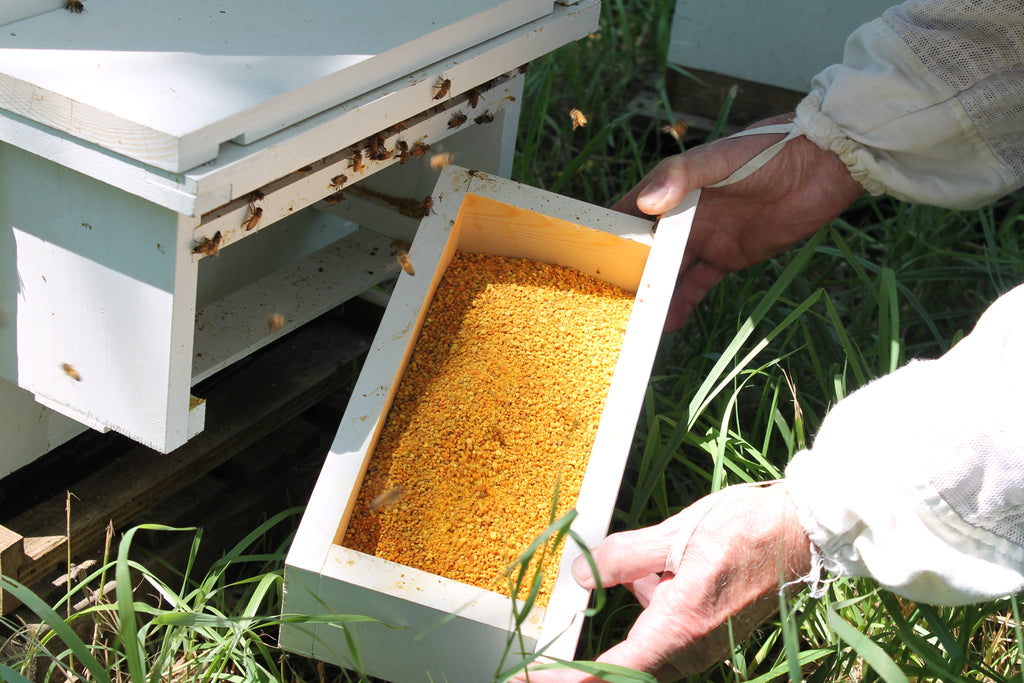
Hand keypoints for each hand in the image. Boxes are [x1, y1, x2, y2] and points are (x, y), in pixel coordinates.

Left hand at [518, 483, 811, 681]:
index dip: (568, 681)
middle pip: (626, 675)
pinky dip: (645, 622)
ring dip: (617, 647)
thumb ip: (625, 556)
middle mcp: (692, 649)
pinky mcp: (709, 636)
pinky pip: (664, 643)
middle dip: (585, 672)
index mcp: (680, 626)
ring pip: (644, 659)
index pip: (612, 671)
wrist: (805, 533)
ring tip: (623, 601)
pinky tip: (652, 580)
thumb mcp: (677, 532)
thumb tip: (583, 576)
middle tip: (537, 673)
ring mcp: (703, 647)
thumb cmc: (747, 529)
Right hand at [614, 114, 864, 331]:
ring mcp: (705, 238)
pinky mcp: (730, 257)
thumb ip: (682, 176)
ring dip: (653, 293)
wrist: (822, 165)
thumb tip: (645, 204)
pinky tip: (665, 324)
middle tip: (601, 299)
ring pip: (670, 271)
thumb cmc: (767, 151)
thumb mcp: (719, 158)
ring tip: (630, 320)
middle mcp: (684, 215)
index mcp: (673, 187)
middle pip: (647, 249)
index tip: (582, 255)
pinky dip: (682, 303)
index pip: (630, 211)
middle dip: (626, 271)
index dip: (607, 232)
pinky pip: (699, 284)